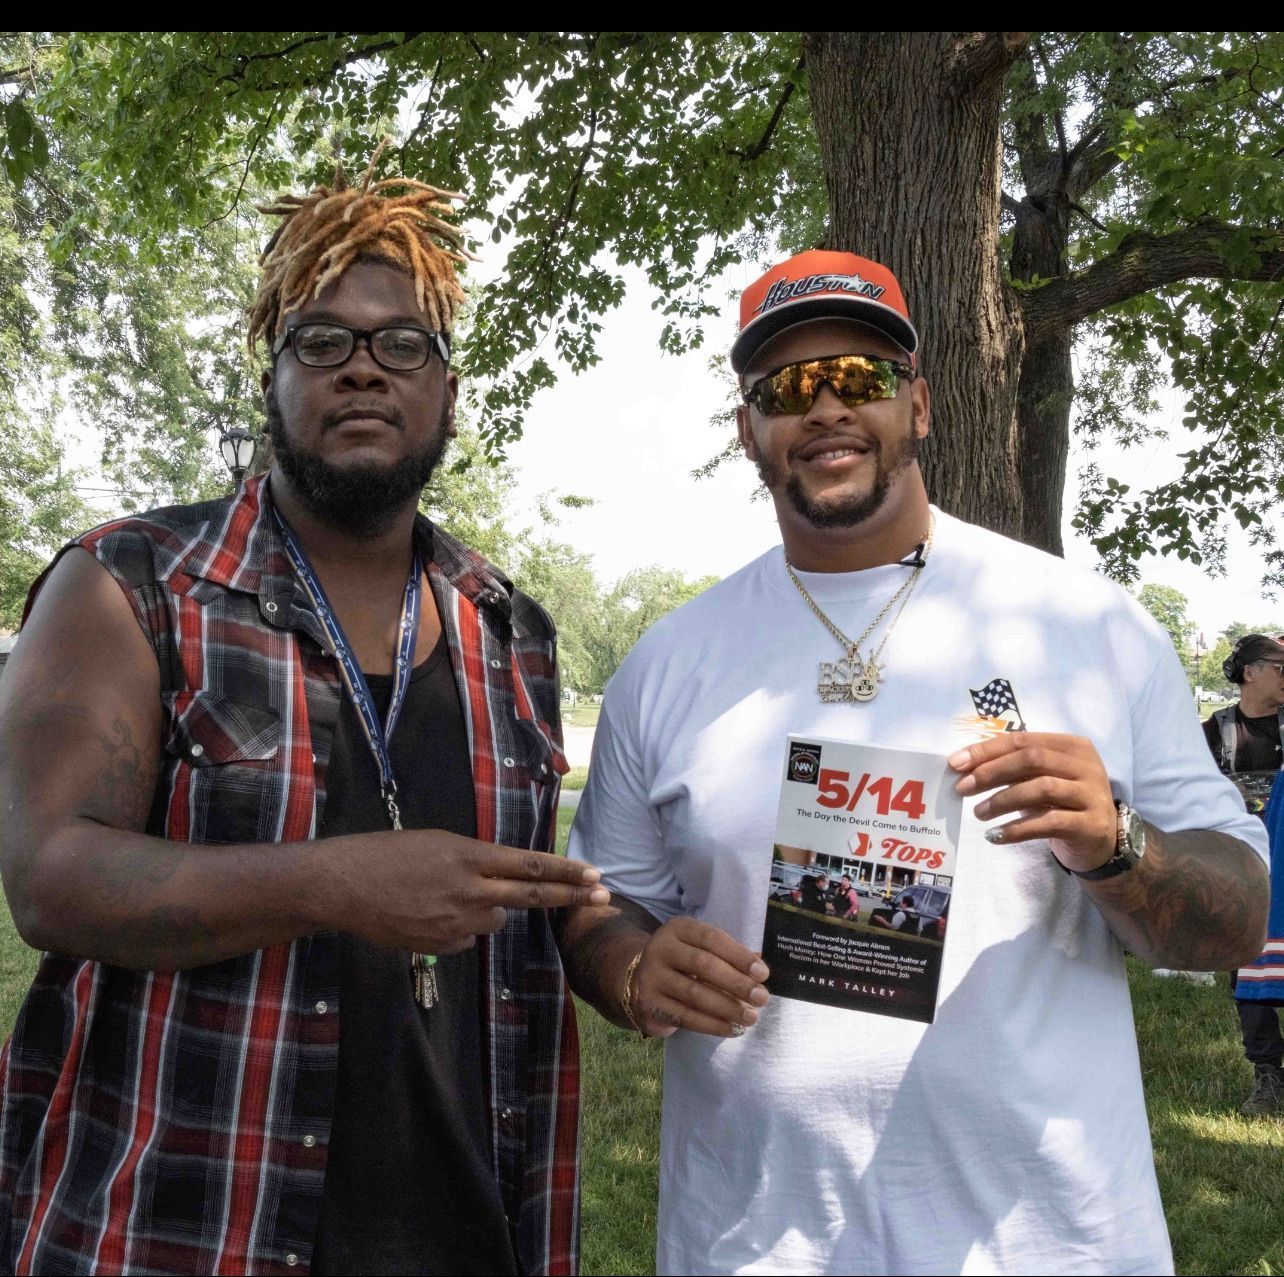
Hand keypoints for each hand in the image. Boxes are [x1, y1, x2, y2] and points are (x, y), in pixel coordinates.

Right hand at [322, 830, 609, 954]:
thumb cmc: (388, 854)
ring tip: (445, 895)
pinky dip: (459, 928)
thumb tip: (503, 883)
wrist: (344, 884)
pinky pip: (467, 938)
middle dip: (571, 895)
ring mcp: (457, 921)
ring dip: (488, 910)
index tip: (594, 873)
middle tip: (604, 894)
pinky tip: (428, 914)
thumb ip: (476, 863)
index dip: (566, 871)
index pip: (530, 865)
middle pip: (532, 896)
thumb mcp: (439, 843)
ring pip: (496, 920)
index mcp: (469, 856)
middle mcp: (470, 890)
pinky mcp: (442, 945)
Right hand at [630, 917, 769, 1037]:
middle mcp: (661, 948)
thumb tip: (759, 967)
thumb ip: (728, 956)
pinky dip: (712, 1025)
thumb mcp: (700, 949)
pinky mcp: (649, 1004)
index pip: (712, 939)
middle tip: (762, 998)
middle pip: (703, 965)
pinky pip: (686, 1017)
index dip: (739, 956)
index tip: (762, 973)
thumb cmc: (682, 963)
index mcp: (678, 929)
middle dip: (737, 983)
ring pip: (695, 994)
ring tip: (751, 1017)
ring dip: (728, 1007)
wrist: (639, 981)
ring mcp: (651, 977)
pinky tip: (732, 1029)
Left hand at [949, 732, 1116, 872]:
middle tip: (962, 788)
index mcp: (1073, 746)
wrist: (1100, 842)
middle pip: (1032, 760)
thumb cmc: (1062, 803)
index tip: (956, 763)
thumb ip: (1012, 767)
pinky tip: (995, 835)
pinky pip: (1048, 823)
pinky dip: (1017, 829)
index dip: (987, 750)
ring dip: (1002, 801)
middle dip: (991, 772)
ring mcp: (1093, 795)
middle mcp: (1087, 766)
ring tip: (978, 813)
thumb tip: (963, 765)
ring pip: (1041, 789)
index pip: (1023, 740)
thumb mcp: (1041, 779)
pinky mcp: (1092, 825)